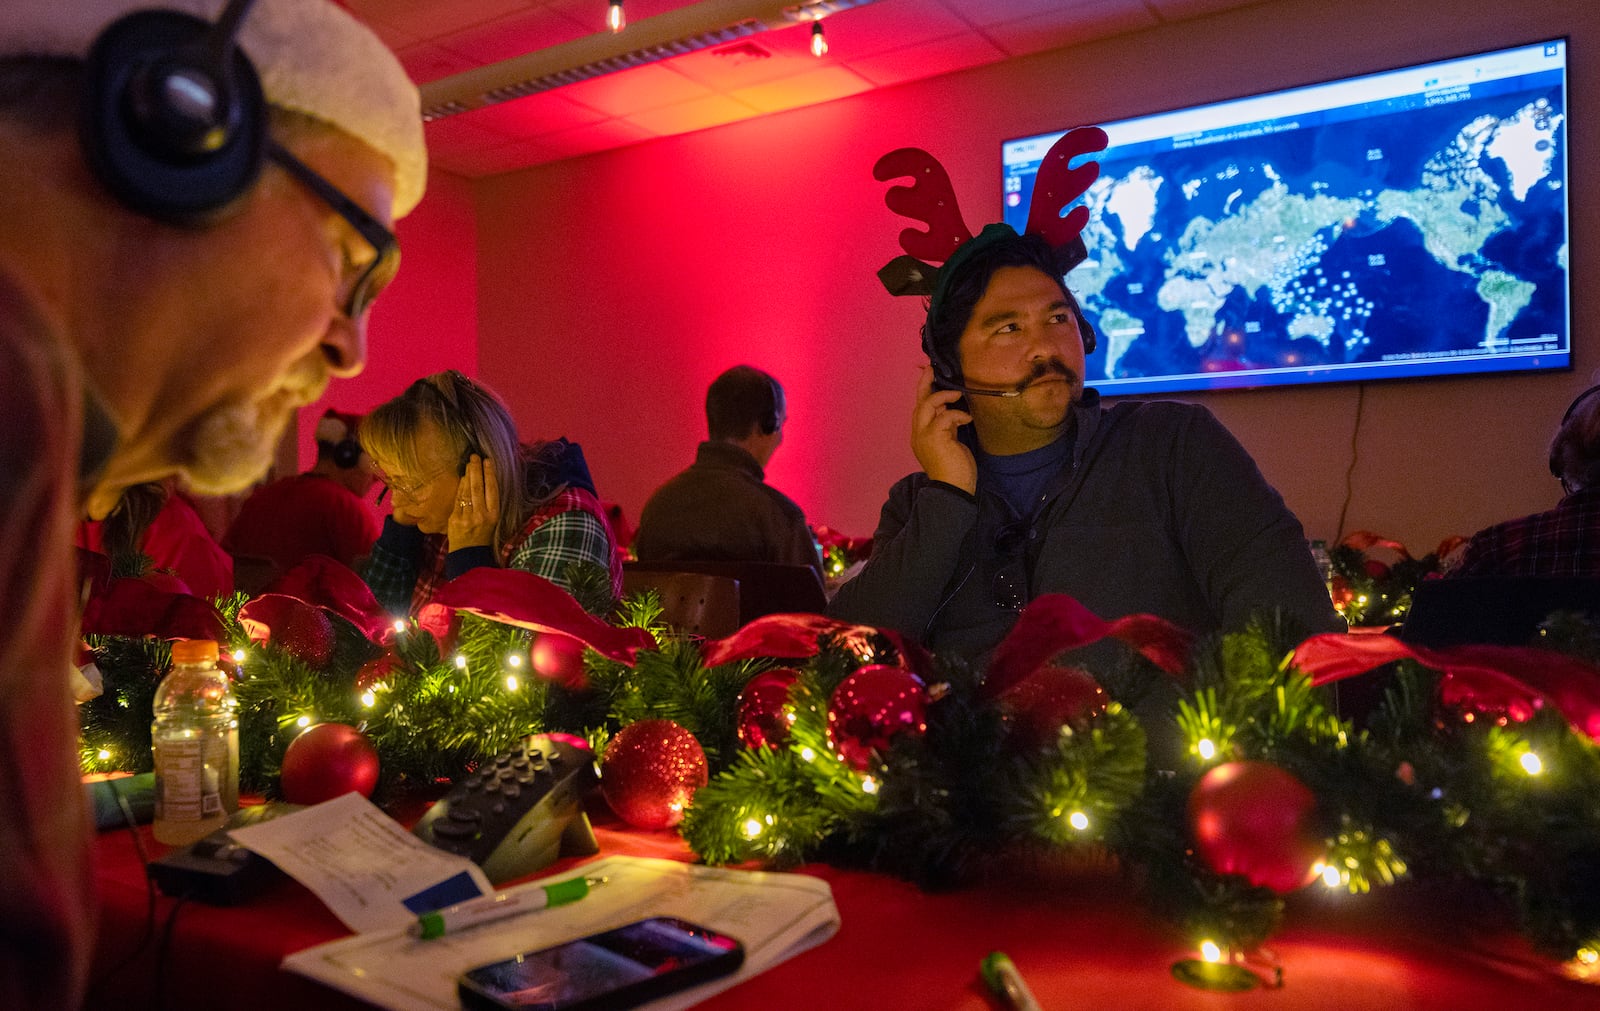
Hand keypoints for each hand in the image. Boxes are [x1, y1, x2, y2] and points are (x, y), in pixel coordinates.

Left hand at [447, 454, 498, 549]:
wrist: (469, 554)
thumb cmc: (483, 535)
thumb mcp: (492, 520)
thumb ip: (489, 503)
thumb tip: (484, 480)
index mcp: (493, 515)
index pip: (492, 490)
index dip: (490, 474)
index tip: (488, 461)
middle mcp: (481, 515)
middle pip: (478, 488)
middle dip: (476, 470)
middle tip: (475, 457)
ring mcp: (467, 517)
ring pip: (467, 492)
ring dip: (468, 475)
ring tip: (469, 463)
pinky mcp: (455, 519)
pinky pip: (458, 499)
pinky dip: (460, 487)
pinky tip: (462, 478)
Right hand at [911, 365, 974, 492]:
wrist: (954, 490)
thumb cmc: (955, 470)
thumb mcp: (950, 443)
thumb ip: (947, 427)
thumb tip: (952, 411)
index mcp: (920, 435)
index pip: (919, 408)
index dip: (923, 390)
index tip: (929, 374)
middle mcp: (918, 433)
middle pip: (919, 402)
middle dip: (925, 383)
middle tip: (932, 369)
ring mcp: (924, 435)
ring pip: (927, 405)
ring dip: (943, 396)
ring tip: (957, 395)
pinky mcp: (935, 438)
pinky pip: (945, 416)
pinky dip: (957, 414)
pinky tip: (967, 419)